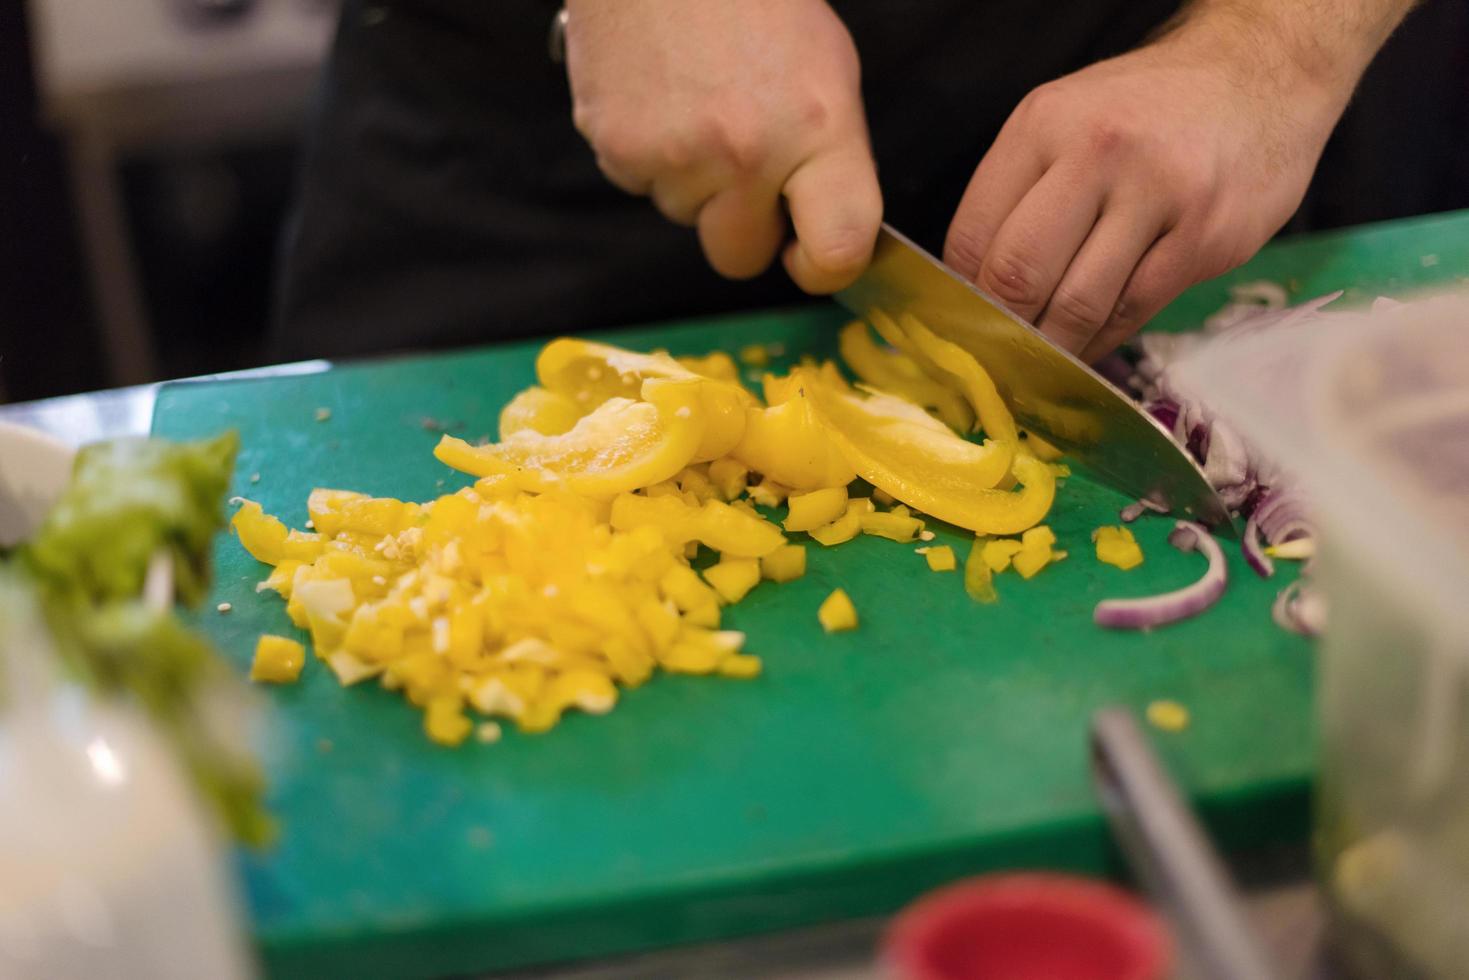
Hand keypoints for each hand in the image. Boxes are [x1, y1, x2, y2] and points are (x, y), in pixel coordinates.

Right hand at [564, 0, 880, 292]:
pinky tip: (660, 97)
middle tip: (743, 164)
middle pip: (739, 256)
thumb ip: (827, 157)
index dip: (824, 266)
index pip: (837, 249)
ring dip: (693, 182)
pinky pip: (640, 185)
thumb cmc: (753, 0)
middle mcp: (745, 154)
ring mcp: (673, 157)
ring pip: (685, 218)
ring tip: (697, 104)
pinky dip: (649, 155)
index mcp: (815, 129)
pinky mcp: (615, 149)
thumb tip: (819, 226)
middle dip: (742, 225)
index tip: (809, 254)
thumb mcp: (827, 69)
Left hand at [943, 17, 1352, 361]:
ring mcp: (1158, 194)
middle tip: (996, 357)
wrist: (1260, 73)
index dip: (959, 294)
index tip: (962, 323)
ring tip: (1039, 364)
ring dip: (1052, 348)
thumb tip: (971, 286)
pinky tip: (1089, 345)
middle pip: (1018, 274)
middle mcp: (1098, 152)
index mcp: (1043, 124)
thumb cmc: (1147, 111)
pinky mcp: (1206, 236)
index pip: (974, 234)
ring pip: (1077, 303)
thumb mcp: (1066, 120)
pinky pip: (1133, 310)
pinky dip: (1102, 340)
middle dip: (1000, 330)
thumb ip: (1019, 193)